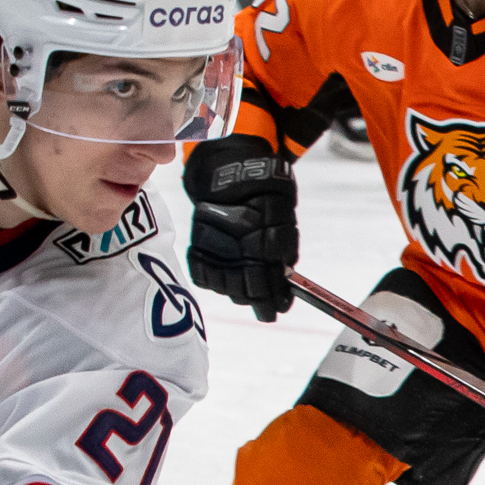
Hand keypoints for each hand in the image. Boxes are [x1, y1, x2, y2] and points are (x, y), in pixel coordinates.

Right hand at [183, 135, 297, 320]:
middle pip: (248, 284)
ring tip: (250, 299)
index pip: (271, 275)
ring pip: (227, 284)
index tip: (281, 306)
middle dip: (260, 302)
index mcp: (265, 230)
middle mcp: (238, 238)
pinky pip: (205, 274)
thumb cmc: (263, 191)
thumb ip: (285, 248)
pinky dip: (217, 283)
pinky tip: (229, 285)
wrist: (227, 172)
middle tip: (268, 313)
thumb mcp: (284, 214)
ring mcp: (214, 241)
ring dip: (240, 295)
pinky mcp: (197, 243)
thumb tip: (287, 280)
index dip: (277, 295)